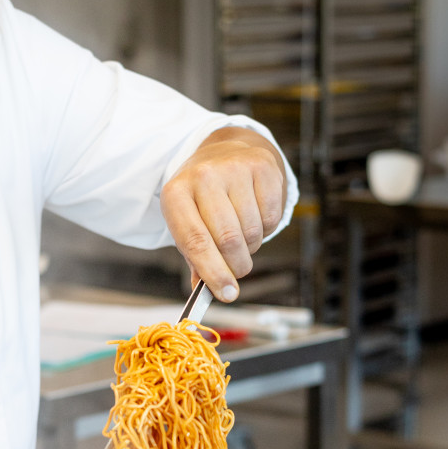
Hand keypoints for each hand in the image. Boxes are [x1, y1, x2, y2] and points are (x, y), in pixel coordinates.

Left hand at [160, 127, 286, 300]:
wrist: (226, 153)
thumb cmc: (203, 199)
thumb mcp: (188, 222)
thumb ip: (195, 259)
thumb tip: (206, 292)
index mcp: (176, 193)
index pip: (195, 241)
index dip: (213, 273)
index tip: (227, 295)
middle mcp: (203, 176)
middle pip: (227, 239)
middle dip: (236, 265)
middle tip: (237, 271)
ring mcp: (234, 168)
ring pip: (252, 232)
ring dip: (251, 247)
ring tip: (242, 236)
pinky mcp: (262, 167)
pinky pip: (271, 218)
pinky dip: (266, 230)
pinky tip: (255, 218)